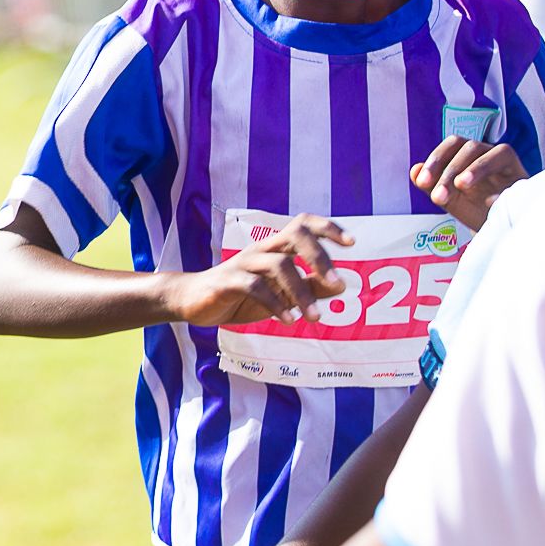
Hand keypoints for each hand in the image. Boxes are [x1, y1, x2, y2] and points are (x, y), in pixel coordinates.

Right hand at [164, 214, 351, 327]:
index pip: (303, 225)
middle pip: (295, 234)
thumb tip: (341, 286)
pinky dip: (276, 304)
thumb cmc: (239, 296)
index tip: (352, 243)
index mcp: (274, 248)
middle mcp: (261, 250)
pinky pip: (255, 287)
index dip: (328, 229)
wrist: (191, 302)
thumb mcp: (280, 294)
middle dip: (320, 257)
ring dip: (302, 292)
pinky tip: (287, 319)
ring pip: (279, 264)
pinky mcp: (227, 281)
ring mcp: (243, 264)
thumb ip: (309, 287)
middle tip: (338, 283)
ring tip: (314, 317)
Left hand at [411, 136, 523, 231]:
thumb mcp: (448, 198)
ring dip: (477, 168)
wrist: (496, 227)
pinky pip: (518, 179)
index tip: (422, 181)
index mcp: (468, 155)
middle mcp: (490, 155)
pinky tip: (489, 203)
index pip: (452, 145)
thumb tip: (414, 170)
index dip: (436, 159)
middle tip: (438, 197)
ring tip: (461, 185)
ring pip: (497, 152)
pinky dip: (502, 190)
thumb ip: (430, 184)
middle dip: (450, 170)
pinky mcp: (526, 182)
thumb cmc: (472, 207)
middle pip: (470, 147)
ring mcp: (510, 167)